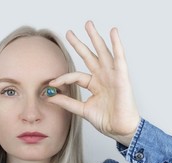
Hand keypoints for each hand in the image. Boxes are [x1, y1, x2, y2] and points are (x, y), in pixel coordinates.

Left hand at [48, 21, 139, 146]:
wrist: (119, 129)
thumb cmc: (106, 120)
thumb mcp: (82, 109)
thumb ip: (66, 102)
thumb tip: (49, 96)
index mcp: (94, 85)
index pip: (76, 76)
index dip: (63, 78)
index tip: (51, 83)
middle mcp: (103, 77)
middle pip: (89, 56)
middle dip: (79, 44)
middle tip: (69, 33)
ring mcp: (112, 76)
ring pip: (102, 52)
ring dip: (96, 38)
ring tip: (88, 25)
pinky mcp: (121, 77)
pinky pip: (119, 58)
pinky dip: (117, 44)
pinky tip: (113, 32)